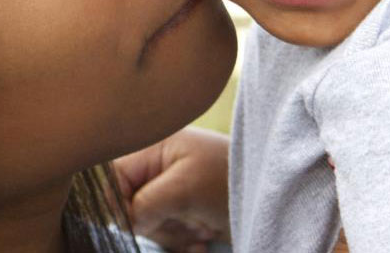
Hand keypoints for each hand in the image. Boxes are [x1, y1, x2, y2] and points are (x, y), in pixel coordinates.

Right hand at [113, 127, 229, 252]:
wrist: (275, 197)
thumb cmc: (229, 180)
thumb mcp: (185, 188)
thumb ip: (145, 202)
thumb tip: (127, 222)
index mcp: (154, 147)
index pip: (114, 176)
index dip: (118, 202)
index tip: (136, 221)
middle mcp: (159, 167)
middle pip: (128, 204)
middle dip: (154, 222)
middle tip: (185, 221)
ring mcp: (172, 190)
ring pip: (148, 224)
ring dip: (174, 235)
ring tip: (202, 228)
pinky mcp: (186, 211)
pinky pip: (168, 233)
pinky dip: (183, 241)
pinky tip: (204, 239)